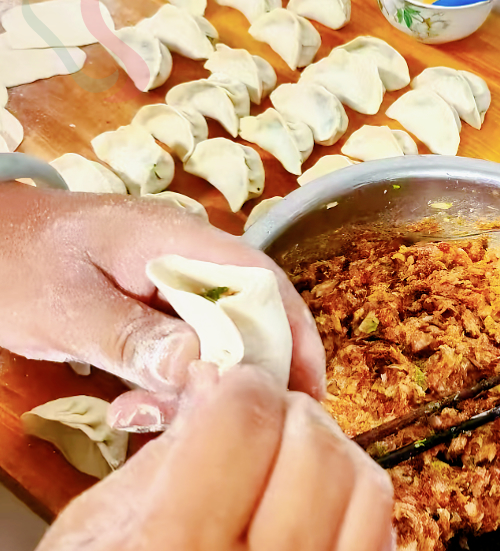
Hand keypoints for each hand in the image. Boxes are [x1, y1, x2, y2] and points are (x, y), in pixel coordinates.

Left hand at [0, 183, 325, 428]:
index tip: (308, 389)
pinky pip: (186, 350)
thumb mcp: (67, 306)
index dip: (294, 332)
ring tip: (149, 418)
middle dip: (243, 373)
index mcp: (178, 240)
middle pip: (249, 316)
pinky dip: (171, 384)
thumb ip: (132, 336)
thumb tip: (202, 368)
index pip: (261, 280)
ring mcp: (172, 284)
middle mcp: (188, 259)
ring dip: (198, 386)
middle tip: (221, 422)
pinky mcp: (156, 310)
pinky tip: (134, 408)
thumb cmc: (16, 261)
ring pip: (218, 339)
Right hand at [36, 366, 394, 550]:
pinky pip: (384, 533)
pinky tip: (316, 506)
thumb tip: (217, 382)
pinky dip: (357, 501)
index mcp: (169, 550)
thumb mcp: (96, 532)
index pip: (242, 422)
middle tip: (261, 422)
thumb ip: (162, 455)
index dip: (240, 388)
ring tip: (291, 462)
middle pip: (312, 448)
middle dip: (288, 414)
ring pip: (365, 485)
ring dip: (331, 453)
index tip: (233, 389)